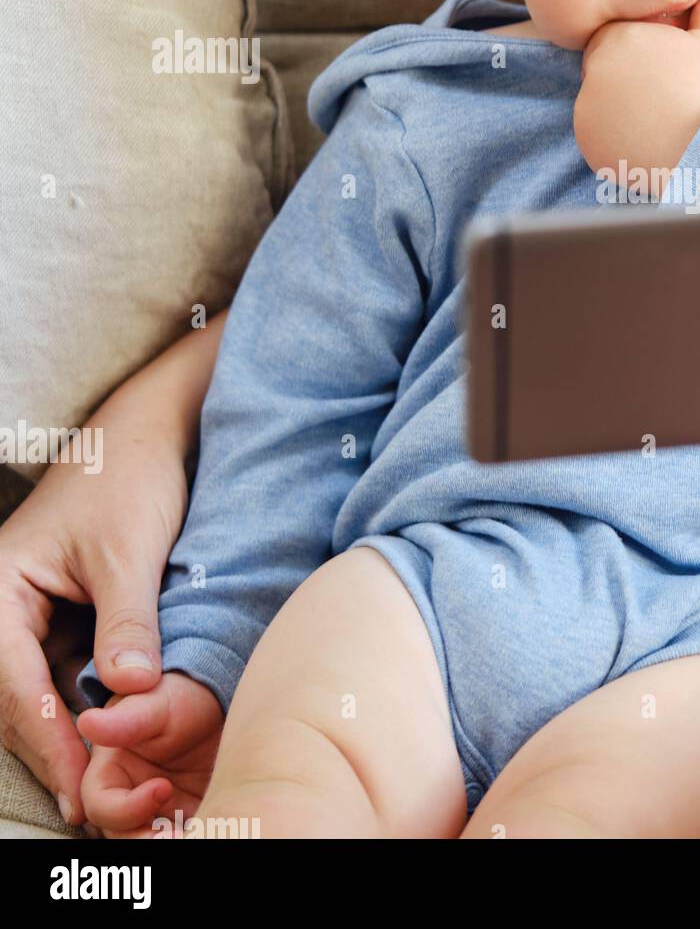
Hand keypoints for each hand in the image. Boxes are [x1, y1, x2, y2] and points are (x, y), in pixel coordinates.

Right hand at [0, 431, 184, 828]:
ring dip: (66, 732)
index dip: (47, 738)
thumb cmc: (131, 480)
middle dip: (51, 747)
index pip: (14, 681)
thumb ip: (128, 624)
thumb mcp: (131, 553)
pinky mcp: (59, 616)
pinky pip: (62, 670)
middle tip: (89, 803)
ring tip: (101, 785)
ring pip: (38, 690)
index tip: (80, 783)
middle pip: (15, 696)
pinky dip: (83, 704)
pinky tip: (113, 735)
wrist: (146, 435)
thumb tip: (129, 696)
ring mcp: (28, 613)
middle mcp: (1, 605)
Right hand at [78, 673, 222, 837]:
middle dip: (147, 839)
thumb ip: (126, 718)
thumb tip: (88, 723)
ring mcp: (152, 813)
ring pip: (148, 840)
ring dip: (167, 842)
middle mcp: (124, 797)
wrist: (219, 706)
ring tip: (198, 834)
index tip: (163, 788)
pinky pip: (179, 836)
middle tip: (178, 835)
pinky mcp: (180, 820)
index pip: (100, 804)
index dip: (125, 808)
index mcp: (108, 772)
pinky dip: (192, 835)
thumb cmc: (180, 698)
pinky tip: (212, 830)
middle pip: (121, 834)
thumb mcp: (157, 705)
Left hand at [574, 0, 699, 184]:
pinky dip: (610, 134)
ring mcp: (586, 106)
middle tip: (656, 93)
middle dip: (621, 76)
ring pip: (595, 99)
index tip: (658, 66)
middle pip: (600, 66)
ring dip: (614, 106)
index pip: (613, 36)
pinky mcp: (586, 139)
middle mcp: (594, 68)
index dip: (636, 50)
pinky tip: (641, 137)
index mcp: (619, 37)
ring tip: (651, 117)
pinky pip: (593, 131)